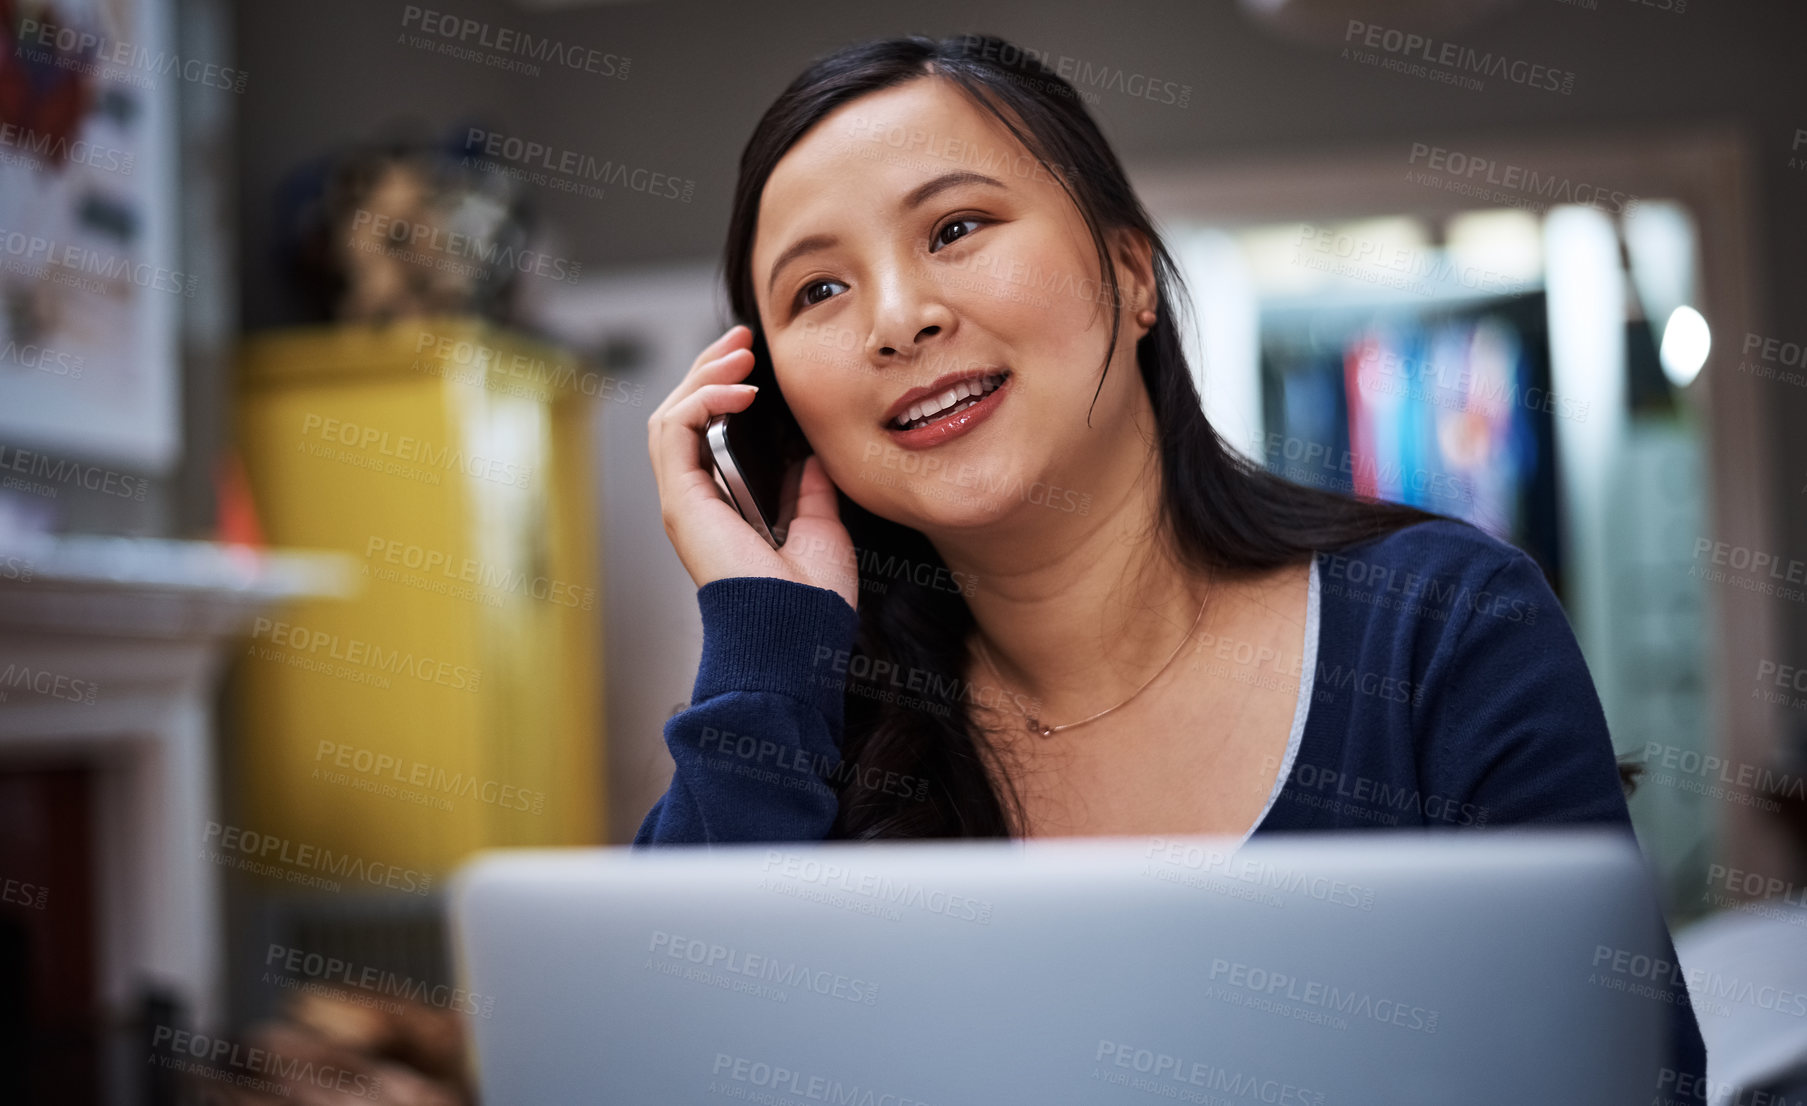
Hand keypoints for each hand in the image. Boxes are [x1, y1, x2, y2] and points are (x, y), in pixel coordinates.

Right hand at [647, 325, 858, 612]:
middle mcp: (698, 500)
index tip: (758, 361)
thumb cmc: (809, 595)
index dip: (725, 389)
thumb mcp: (818, 524)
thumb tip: (811, 452)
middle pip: (685, 415)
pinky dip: (703, 400)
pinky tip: (740, 390)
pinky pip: (675, 430)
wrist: (799, 631)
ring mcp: (685, 499)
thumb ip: (808, 486)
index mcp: (725, 506)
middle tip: (743, 339)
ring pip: (672, 415)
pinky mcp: (681, 499)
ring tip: (740, 353)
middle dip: (711, 368)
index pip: (709, 431)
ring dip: (704, 375)